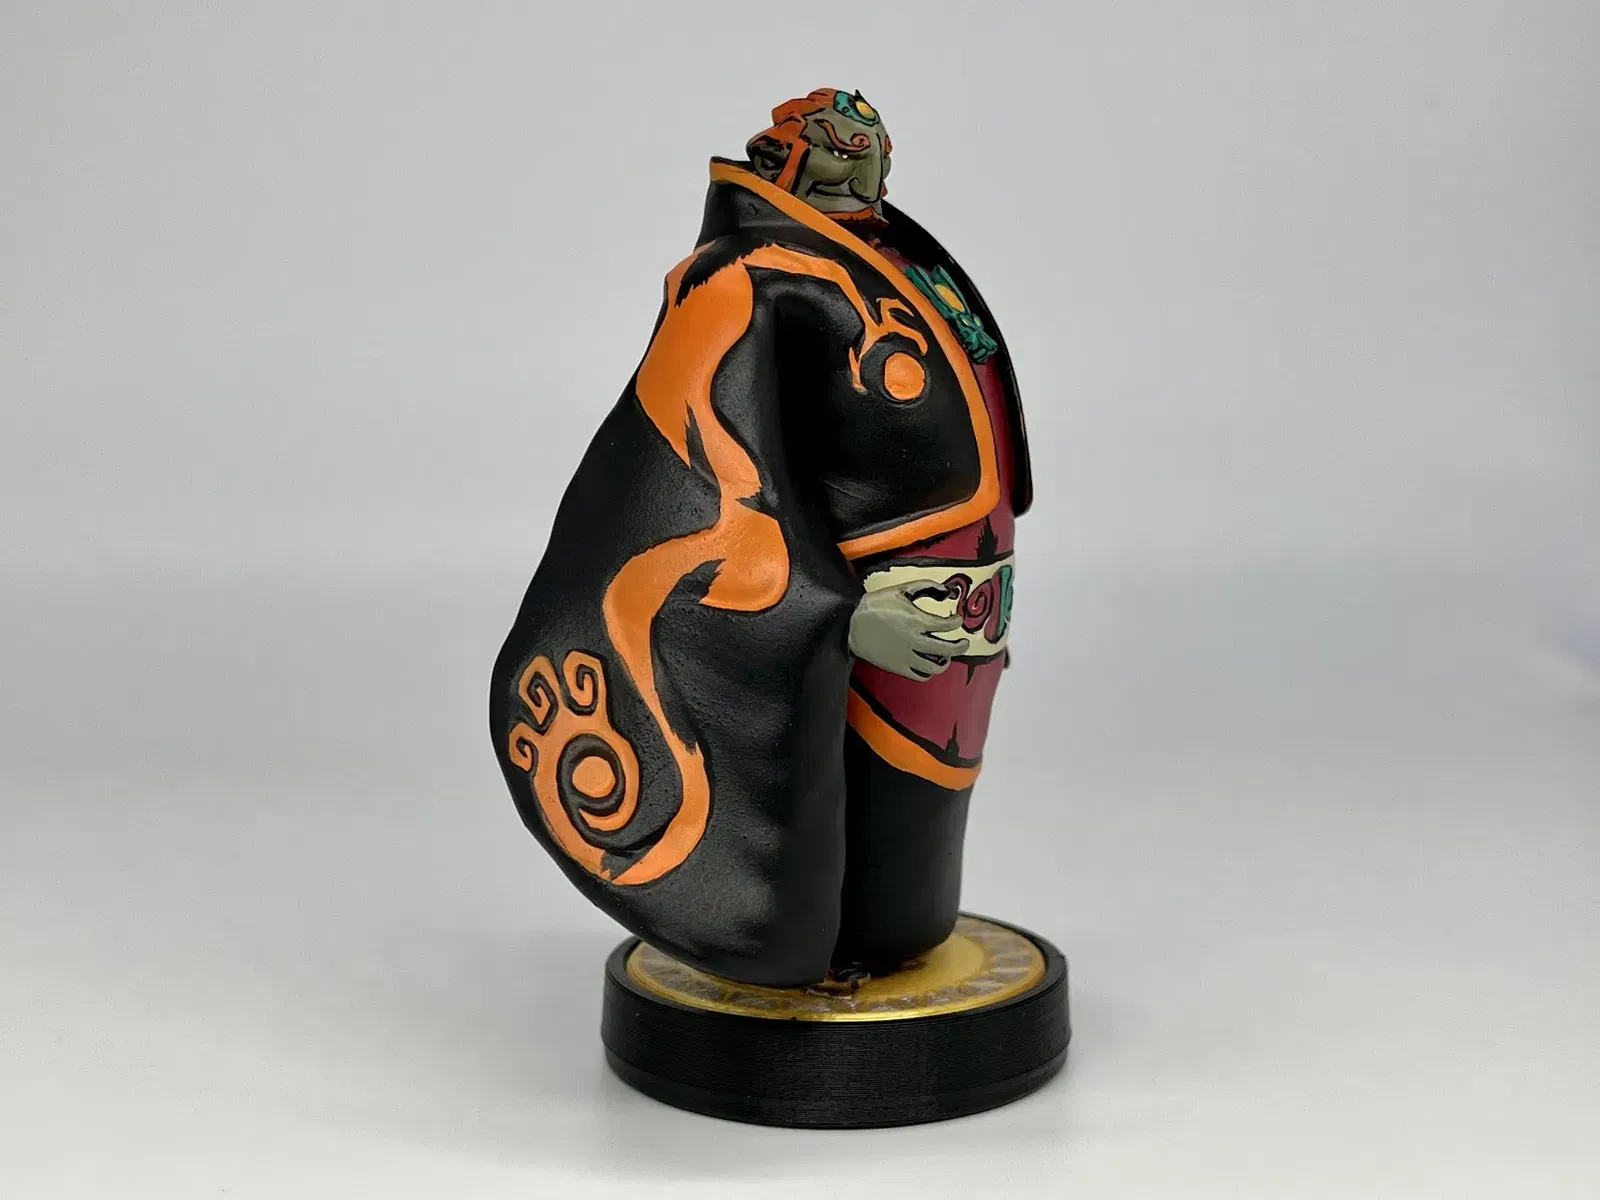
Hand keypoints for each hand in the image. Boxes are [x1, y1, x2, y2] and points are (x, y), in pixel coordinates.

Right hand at [848, 584, 970, 679]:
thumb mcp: (900, 589)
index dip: (957, 622)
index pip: (948, 625)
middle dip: (961, 646)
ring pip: (936, 667)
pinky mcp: (898, 667)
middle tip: (964, 643)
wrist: (851, 624)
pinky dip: (928, 672)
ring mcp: (907, 657)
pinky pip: (920, 676)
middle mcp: (915, 641)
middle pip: (948, 650)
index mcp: (917, 620)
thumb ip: (926, 587)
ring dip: (946, 661)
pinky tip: (929, 665)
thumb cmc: (875, 605)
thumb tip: (946, 591)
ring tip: (946, 656)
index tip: (956, 619)